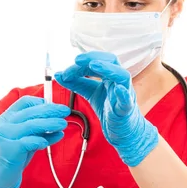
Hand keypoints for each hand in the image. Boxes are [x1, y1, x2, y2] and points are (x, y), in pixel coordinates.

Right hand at [0, 96, 69, 187]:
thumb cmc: (13, 156)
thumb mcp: (25, 139)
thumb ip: (39, 130)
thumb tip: (60, 122)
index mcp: (6, 117)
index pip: (24, 102)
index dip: (41, 102)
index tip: (55, 106)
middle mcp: (3, 124)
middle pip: (31, 112)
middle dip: (51, 110)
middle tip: (65, 111)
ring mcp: (4, 136)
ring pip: (32, 125)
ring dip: (50, 123)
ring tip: (63, 124)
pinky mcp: (8, 150)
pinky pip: (29, 142)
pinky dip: (42, 140)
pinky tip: (51, 140)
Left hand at [54, 51, 158, 166]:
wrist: (122, 130)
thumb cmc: (109, 108)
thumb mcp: (90, 93)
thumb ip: (76, 84)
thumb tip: (58, 74)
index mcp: (110, 75)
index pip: (97, 61)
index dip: (80, 64)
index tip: (65, 72)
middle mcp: (119, 80)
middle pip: (111, 60)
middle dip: (94, 57)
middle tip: (77, 60)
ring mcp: (125, 93)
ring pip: (122, 76)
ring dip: (108, 69)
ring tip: (94, 65)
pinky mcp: (127, 109)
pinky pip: (127, 100)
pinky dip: (123, 94)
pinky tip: (118, 89)